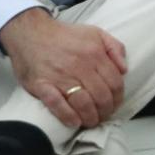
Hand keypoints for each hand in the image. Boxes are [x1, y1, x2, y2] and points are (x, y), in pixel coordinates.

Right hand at [0, 8, 128, 128]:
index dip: (118, 98)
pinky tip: (74, 122)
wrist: (30, 32)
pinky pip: (57, 104)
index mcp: (95, 54)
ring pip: (83, 103)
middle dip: (105, 111)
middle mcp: (80, 66)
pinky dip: (68, 116)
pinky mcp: (42, 85)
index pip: (115, 83)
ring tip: (90, 121)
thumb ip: (115, 48)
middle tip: (103, 116)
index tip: (114, 105)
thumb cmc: (64, 35)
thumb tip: (124, 70)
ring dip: (90, 117)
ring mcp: (60, 77)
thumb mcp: (96, 33)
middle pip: (101, 96)